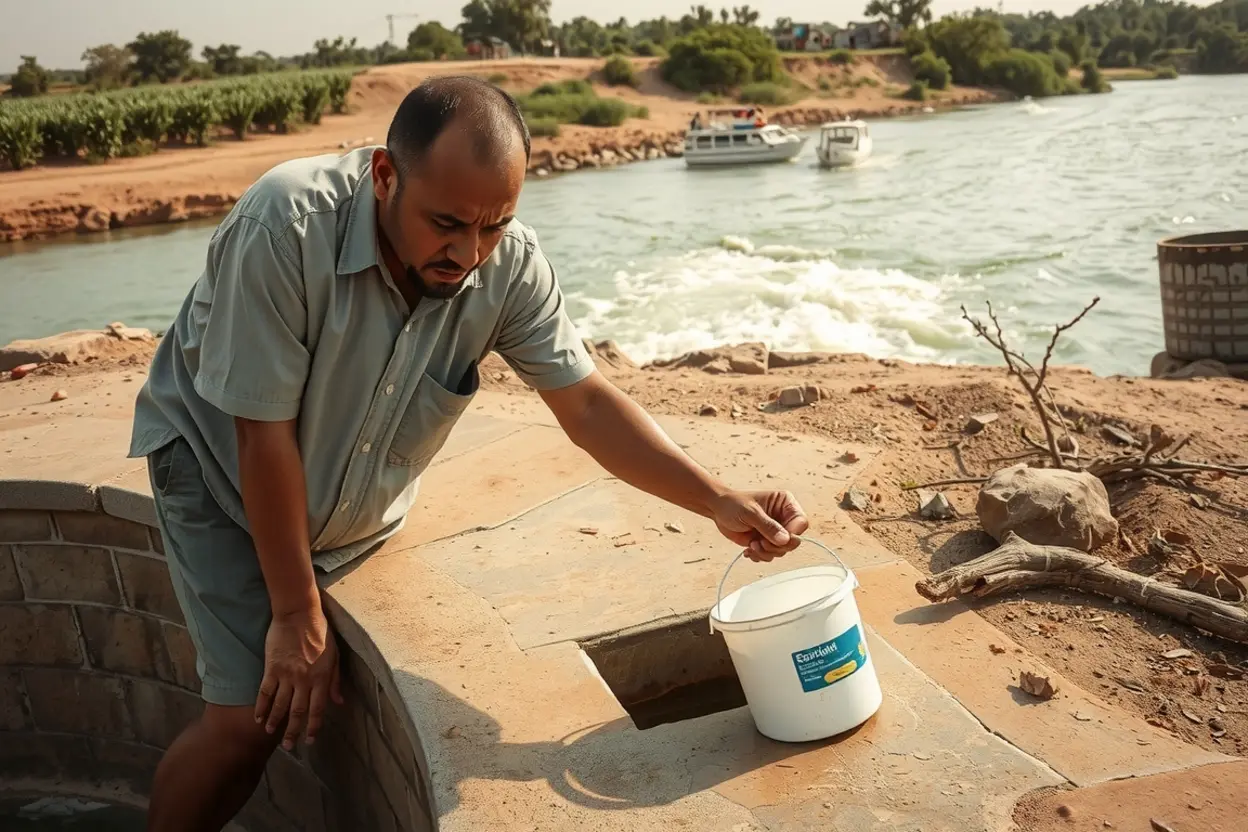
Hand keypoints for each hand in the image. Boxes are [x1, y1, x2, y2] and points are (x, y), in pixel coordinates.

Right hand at [255, 605, 343, 749]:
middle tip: (289, 747)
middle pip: (297, 712)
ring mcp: (287, 675)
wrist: (299, 614)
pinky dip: (262, 706)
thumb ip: (334, 681)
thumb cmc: (321, 633)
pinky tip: (258, 717)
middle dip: (293, 732)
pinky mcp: (272, 668)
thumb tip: (339, 702)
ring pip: (280, 705)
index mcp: (321, 678)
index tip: (311, 740)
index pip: (318, 709)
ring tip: (271, 734)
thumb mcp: (335, 656)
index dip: (314, 727)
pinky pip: (265, 692)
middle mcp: (304, 680)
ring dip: (275, 721)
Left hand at [709, 490, 809, 561]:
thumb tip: (785, 540)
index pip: (801, 522)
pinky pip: (771, 555)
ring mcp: (775, 531)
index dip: (791, 534)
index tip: (776, 539)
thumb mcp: (750, 513)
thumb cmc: (733, 504)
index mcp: (785, 503)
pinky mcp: (766, 541)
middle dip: (776, 546)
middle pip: (794, 540)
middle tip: (761, 543)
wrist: (718, 510)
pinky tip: (748, 549)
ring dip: (766, 552)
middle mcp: (783, 518)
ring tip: (752, 545)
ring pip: (782, 550)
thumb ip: (768, 526)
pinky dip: (760, 556)